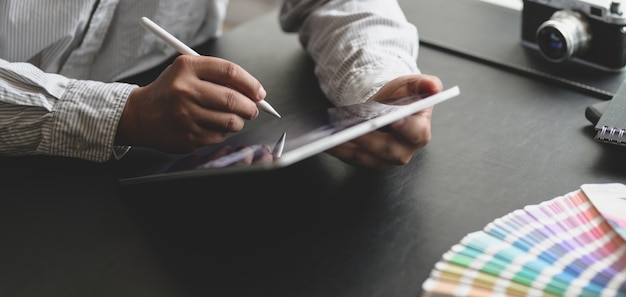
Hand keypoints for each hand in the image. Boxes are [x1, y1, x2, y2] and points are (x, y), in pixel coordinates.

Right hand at [115, 55, 265, 152]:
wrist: (140, 115)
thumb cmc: (170, 91)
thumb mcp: (187, 71)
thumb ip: (219, 76)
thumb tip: (254, 92)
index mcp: (187, 68)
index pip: (230, 72)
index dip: (251, 83)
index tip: (259, 92)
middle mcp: (185, 91)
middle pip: (233, 100)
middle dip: (250, 107)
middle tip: (252, 109)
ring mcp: (186, 116)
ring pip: (230, 122)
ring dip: (238, 121)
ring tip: (232, 117)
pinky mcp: (188, 137)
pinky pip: (219, 136)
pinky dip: (223, 132)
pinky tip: (212, 125)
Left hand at [326, 74, 442, 168]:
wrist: (386, 106)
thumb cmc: (400, 97)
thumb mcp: (412, 84)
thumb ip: (424, 83)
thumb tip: (434, 86)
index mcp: (420, 132)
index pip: (415, 133)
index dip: (404, 128)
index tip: (391, 120)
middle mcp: (404, 150)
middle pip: (387, 149)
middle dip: (368, 139)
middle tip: (352, 130)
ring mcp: (385, 158)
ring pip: (366, 157)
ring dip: (348, 148)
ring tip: (332, 136)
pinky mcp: (368, 160)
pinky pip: (352, 159)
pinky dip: (339, 151)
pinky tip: (327, 140)